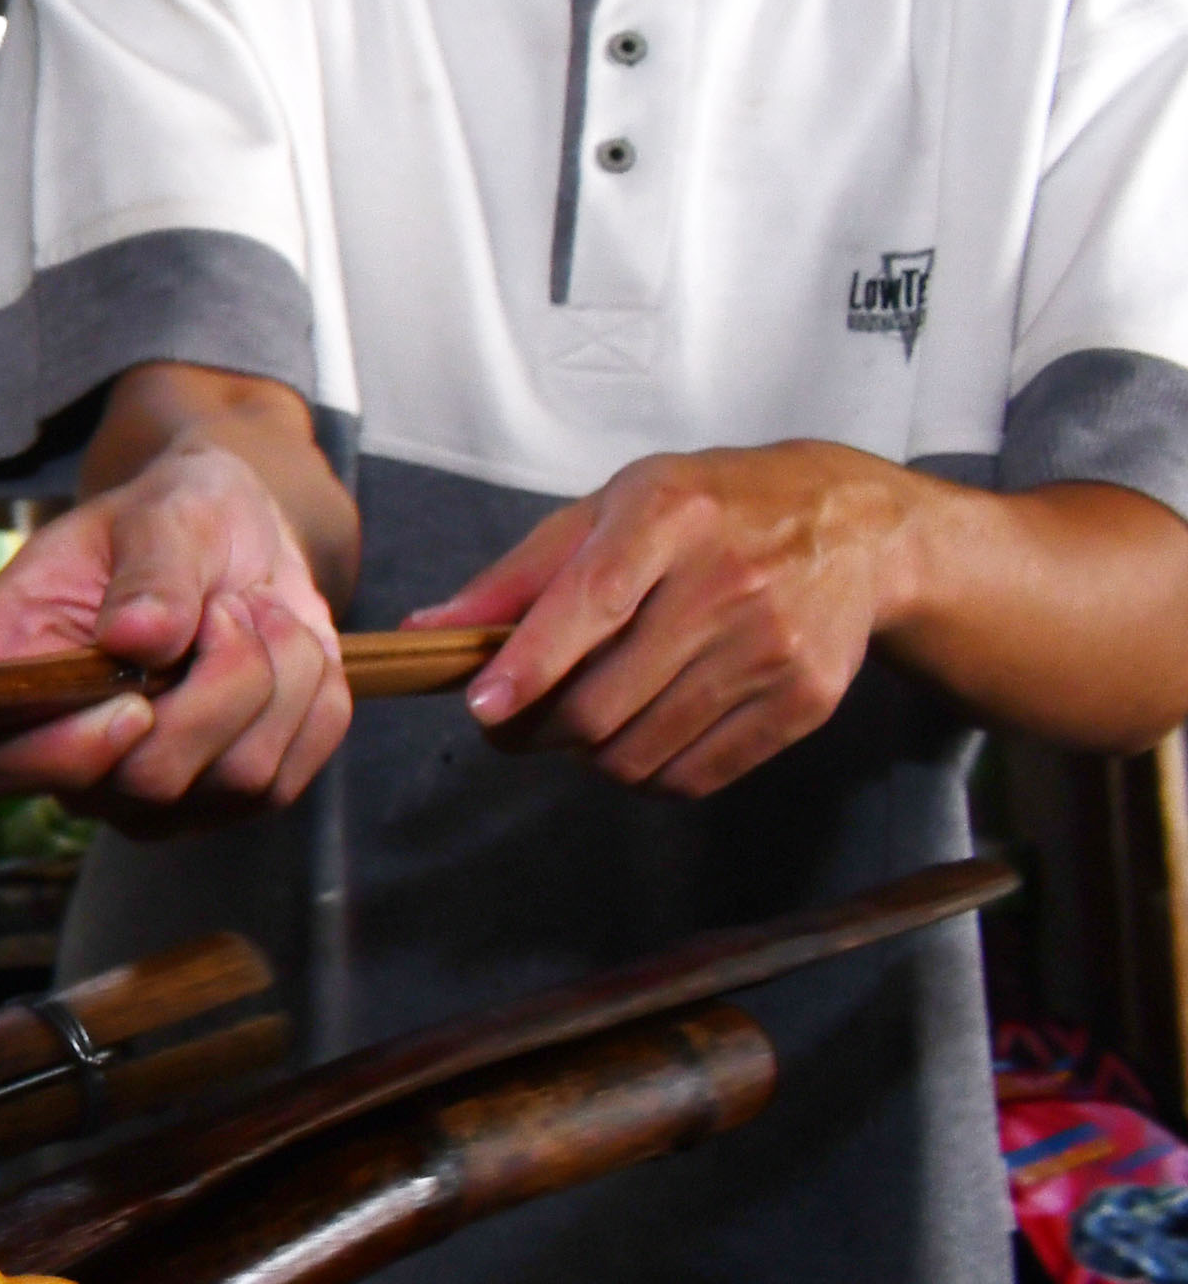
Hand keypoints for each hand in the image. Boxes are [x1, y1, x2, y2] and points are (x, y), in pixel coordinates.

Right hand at [0, 444, 349, 829]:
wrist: (235, 542)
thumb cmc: (169, 520)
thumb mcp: (157, 512)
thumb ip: (150, 571)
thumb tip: (137, 638)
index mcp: (4, 676)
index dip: (55, 755)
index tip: (133, 702)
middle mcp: (66, 756)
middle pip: (145, 782)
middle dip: (219, 681)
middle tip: (226, 605)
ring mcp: (147, 794)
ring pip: (237, 780)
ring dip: (275, 678)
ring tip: (253, 613)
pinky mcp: (226, 802)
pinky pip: (293, 776)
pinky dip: (311, 701)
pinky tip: (282, 651)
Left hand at [406, 444, 911, 795]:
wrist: (854, 530)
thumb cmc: (710, 511)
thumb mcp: (613, 507)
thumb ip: (521, 573)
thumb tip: (430, 630)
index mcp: (670, 517)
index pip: (591, 602)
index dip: (530, 664)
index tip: (484, 706)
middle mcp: (727, 582)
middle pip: (604, 699)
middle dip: (536, 729)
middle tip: (511, 723)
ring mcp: (772, 648)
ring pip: (640, 751)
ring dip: (587, 755)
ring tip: (580, 723)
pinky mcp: (803, 701)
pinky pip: (696, 776)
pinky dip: (646, 776)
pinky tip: (636, 739)